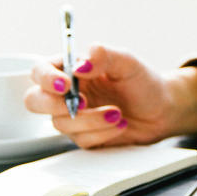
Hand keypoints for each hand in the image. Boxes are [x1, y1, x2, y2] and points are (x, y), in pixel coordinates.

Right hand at [24, 43, 175, 147]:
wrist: (162, 110)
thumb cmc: (144, 82)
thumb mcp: (128, 62)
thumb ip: (104, 55)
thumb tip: (80, 64)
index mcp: (72, 69)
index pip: (41, 70)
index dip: (46, 78)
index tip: (66, 84)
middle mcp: (68, 92)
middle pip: (34, 101)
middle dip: (54, 105)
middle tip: (82, 104)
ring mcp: (73, 116)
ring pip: (60, 124)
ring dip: (91, 120)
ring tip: (117, 112)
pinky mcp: (84, 136)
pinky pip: (81, 140)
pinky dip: (102, 133)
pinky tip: (119, 124)